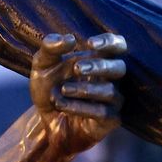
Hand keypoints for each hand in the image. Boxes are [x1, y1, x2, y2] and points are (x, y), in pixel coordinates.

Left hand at [29, 33, 125, 154]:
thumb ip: (50, 49)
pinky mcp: (110, 120)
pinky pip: (102, 112)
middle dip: (99, 66)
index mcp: (98, 61)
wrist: (44, 122)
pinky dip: (80, 107)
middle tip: (77, 68)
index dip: (110, 42)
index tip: (90, 44)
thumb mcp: (42, 67)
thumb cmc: (49, 89)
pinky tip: (61, 104)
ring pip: (110, 91)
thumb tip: (69, 38)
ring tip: (63, 89)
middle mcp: (110, 79)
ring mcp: (112, 100)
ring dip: (84, 89)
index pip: (118, 46)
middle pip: (120, 68)